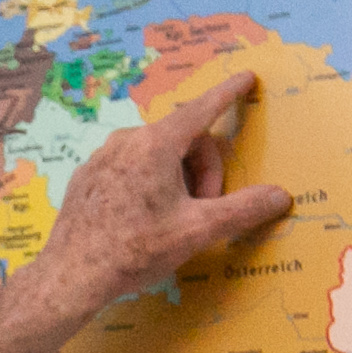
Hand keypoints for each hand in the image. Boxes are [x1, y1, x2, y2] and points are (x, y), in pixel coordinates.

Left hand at [9, 72, 287, 327]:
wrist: (72, 275)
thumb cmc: (135, 250)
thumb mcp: (197, 231)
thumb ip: (242, 209)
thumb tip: (280, 196)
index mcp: (156, 144)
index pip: (202, 108)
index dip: (228, 93)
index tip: (246, 77)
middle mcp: (127, 140)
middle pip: (183, 140)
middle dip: (202, 171)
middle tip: (202, 210)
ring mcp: (103, 156)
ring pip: (156, 155)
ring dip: (176, 180)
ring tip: (170, 221)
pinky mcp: (88, 175)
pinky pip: (129, 168)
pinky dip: (148, 185)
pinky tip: (142, 221)